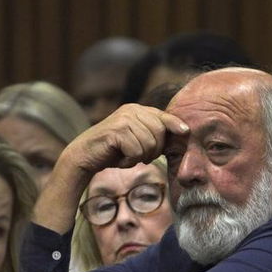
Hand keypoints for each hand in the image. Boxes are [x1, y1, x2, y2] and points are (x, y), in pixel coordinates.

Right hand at [66, 103, 188, 173]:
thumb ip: (154, 134)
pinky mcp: (116, 131)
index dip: (175, 125)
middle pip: (160, 132)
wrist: (85, 156)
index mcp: (137, 110)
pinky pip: (137, 151)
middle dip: (153, 150)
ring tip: (126, 156)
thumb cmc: (114, 151)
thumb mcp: (138, 140)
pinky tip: (119, 158)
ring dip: (140, 157)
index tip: (186, 131)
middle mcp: (131, 110)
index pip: (163, 116)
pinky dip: (129, 161)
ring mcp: (123, 119)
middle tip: (138, 155)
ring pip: (150, 144)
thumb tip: (182, 131)